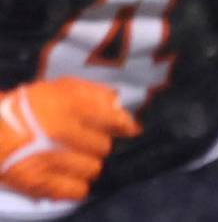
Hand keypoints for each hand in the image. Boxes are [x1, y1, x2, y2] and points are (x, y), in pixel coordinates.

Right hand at [0, 77, 139, 201]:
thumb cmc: (26, 107)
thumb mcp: (58, 88)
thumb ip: (91, 92)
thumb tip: (117, 101)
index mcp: (67, 106)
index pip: (110, 119)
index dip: (123, 125)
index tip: (130, 129)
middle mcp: (60, 131)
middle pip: (103, 146)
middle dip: (98, 145)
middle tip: (86, 143)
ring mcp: (50, 158)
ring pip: (93, 168)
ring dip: (88, 165)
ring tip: (75, 159)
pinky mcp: (38, 182)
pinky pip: (76, 190)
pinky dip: (77, 186)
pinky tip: (70, 177)